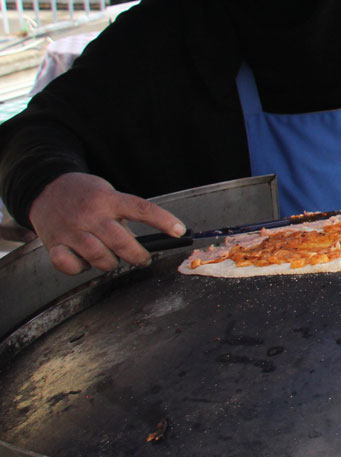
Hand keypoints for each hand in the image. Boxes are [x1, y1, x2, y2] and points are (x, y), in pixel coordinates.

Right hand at [29, 172, 184, 274]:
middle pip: (122, 242)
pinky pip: (70, 266)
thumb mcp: (107, 195)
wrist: (45, 188)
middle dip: (138, 256)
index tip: (179, 231)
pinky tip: (83, 261)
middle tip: (143, 259)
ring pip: (100, 258)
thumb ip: (122, 215)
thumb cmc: (84, 194)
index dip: (163, 220)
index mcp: (108, 199)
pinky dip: (80, 269)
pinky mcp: (54, 244)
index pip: (141, 209)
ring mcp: (71, 231)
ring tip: (112, 259)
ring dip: (111, 263)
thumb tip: (139, 244)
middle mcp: (90, 215)